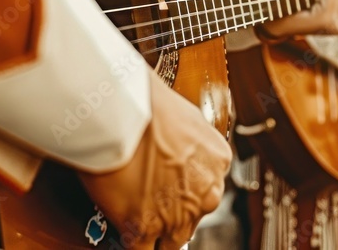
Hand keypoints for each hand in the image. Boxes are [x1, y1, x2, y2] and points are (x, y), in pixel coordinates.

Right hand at [79, 73, 231, 248]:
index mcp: (217, 161)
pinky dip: (134, 242)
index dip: (183, 189)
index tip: (170, 188)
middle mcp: (204, 191)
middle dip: (172, 212)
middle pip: (192, 217)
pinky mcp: (144, 228)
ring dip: (155, 232)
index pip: (205, 187)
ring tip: (137, 220)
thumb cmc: (145, 103)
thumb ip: (184, 139)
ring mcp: (176, 214)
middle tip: (151, 203)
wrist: (120, 112)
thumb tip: (170, 142)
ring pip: (171, 239)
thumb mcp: (183, 115)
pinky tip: (126, 233)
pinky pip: (143, 249)